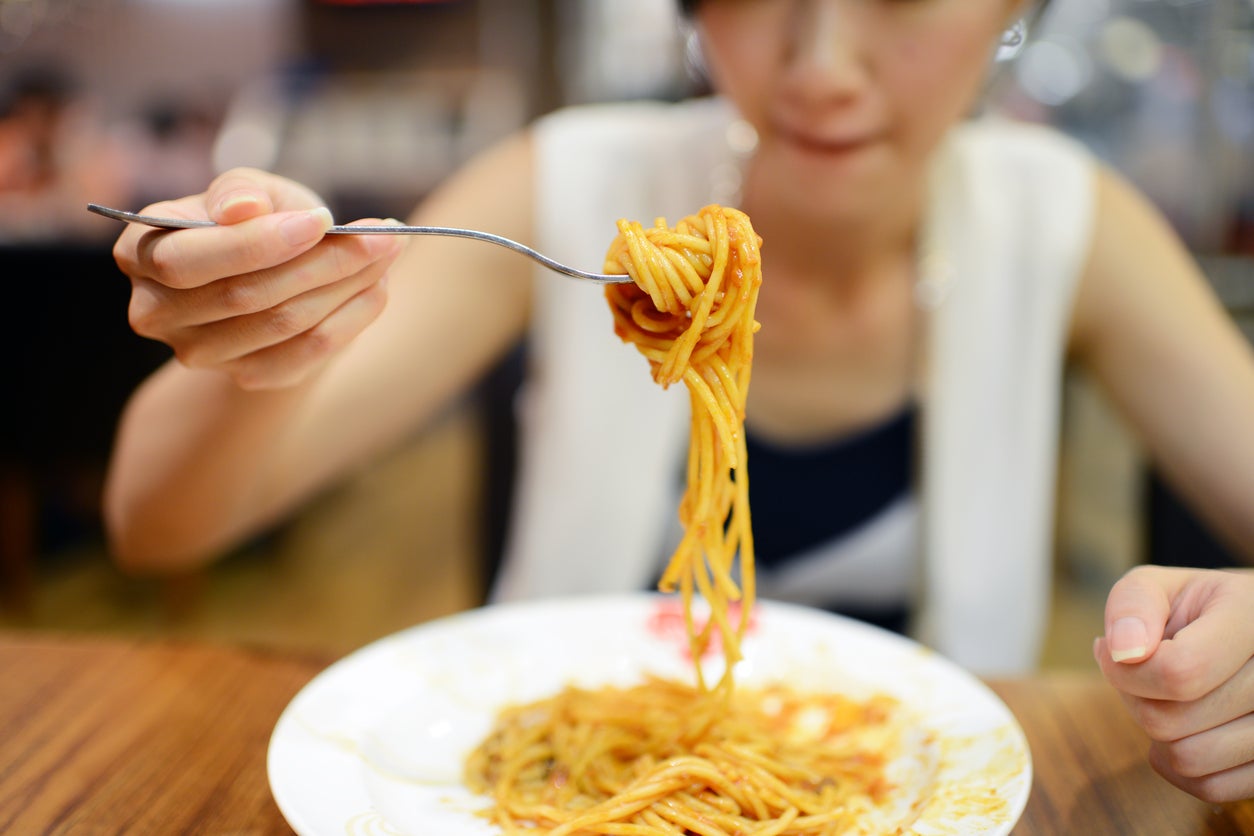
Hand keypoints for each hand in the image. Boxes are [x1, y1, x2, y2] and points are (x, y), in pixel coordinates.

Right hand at [113, 167, 406, 389]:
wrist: (276, 275)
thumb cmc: (258, 220)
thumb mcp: (251, 190)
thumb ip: (243, 191)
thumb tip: (242, 210)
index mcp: (138, 252)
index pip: (189, 259)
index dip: (259, 242)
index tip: (322, 221)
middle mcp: (155, 310)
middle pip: (244, 295)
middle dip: (322, 263)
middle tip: (382, 236)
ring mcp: (197, 353)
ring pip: (283, 324)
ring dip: (347, 287)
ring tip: (387, 252)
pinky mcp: (244, 377)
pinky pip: (305, 355)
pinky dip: (350, 320)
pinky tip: (378, 289)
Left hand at [1094, 564, 1253, 802]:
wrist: (1248, 632)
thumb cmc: (1197, 611)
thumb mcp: (1160, 587)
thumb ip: (1132, 604)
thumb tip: (1122, 651)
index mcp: (1253, 620)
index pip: (1180, 672)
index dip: (1127, 672)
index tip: (1112, 652)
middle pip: (1172, 720)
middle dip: (1136, 697)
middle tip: (1142, 672)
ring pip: (1190, 759)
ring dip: (1158, 733)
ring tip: (1168, 697)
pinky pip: (1212, 788)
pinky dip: (1180, 764)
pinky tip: (1184, 728)